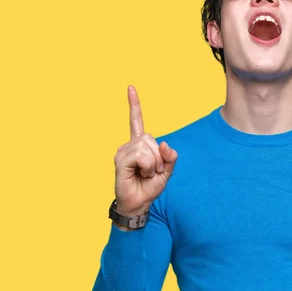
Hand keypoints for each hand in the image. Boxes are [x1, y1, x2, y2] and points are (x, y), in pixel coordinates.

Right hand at [113, 85, 177, 219]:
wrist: (138, 204)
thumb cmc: (149, 187)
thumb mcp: (167, 171)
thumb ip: (170, 157)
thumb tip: (165, 144)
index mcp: (138, 145)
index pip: (136, 121)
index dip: (134, 104)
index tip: (131, 87)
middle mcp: (128, 145)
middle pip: (150, 138)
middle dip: (159, 156)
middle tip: (154, 171)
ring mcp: (123, 152)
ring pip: (146, 147)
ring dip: (153, 163)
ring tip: (146, 174)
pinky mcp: (121, 161)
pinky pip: (141, 155)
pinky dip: (148, 166)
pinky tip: (141, 174)